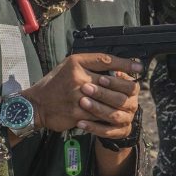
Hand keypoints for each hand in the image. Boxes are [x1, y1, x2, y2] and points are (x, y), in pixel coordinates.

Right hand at [22, 53, 141, 135]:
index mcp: (76, 63)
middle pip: (110, 82)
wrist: (36, 104)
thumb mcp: (69, 66)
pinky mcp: (77, 113)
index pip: (106, 60)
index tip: (139, 66)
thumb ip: (90, 64)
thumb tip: (115, 66)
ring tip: (129, 103)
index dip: (125, 63)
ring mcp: (77, 96)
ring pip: (107, 100)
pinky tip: (115, 115)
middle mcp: (77, 78)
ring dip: (118, 102)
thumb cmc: (54, 84)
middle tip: (137, 87)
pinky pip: (98, 115)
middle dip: (125, 86)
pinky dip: (107, 115)